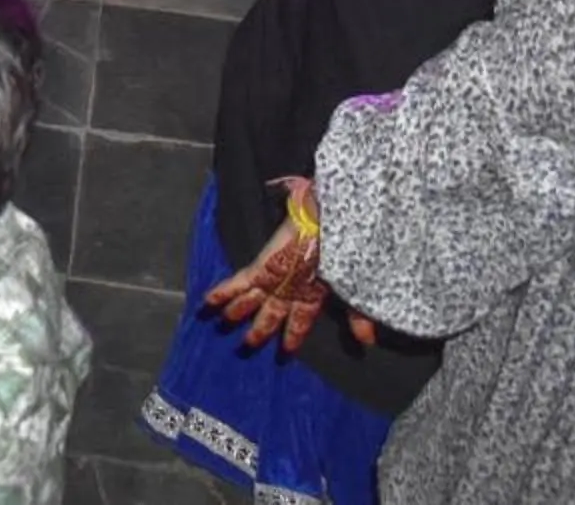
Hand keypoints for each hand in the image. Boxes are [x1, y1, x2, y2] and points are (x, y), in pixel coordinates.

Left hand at [203, 179, 377, 353]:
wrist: (329, 222)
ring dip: (236, 312)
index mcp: (311, 293)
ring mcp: (273, 278)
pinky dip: (223, 293)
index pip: (300, 321)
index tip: (286, 352)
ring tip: (222, 324)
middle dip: (259, 330)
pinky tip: (207, 301)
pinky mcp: (261, 267)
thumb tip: (367, 342)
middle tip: (246, 346)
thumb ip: (356, 315)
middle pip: (271, 314)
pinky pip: (238, 283)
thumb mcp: (352, 288)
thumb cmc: (341, 252)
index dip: (293, 336)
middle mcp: (289, 288)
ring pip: (250, 300)